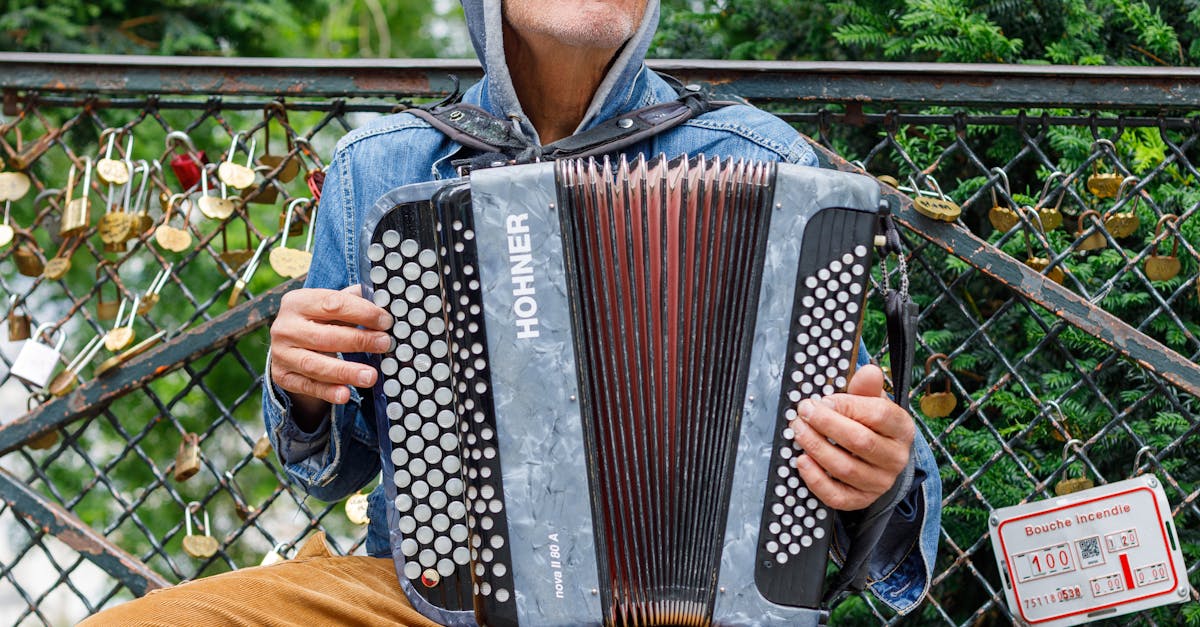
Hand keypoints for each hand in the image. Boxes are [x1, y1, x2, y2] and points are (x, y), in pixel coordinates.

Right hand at [269, 285, 392, 408]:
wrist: (288, 341)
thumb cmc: (318, 320)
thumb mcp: (329, 305)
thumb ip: (353, 300)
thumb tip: (384, 298)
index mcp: (297, 302)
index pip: (332, 304)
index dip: (362, 313)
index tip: (385, 321)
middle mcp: (285, 327)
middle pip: (325, 337)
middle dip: (358, 341)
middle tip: (384, 344)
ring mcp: (281, 353)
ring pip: (315, 365)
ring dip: (345, 372)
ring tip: (371, 376)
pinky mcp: (282, 376)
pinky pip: (307, 386)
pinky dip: (327, 392)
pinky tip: (345, 394)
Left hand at [788, 364, 914, 510]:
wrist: (880, 460)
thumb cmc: (871, 425)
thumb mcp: (872, 402)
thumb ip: (866, 387)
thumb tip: (869, 370)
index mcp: (901, 428)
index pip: (879, 415)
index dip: (847, 405)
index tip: (824, 400)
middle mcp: (896, 458)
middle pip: (860, 441)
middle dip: (825, 424)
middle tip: (803, 412)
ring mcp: (880, 482)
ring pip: (845, 468)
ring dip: (816, 447)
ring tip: (798, 431)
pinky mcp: (862, 500)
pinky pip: (837, 496)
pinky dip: (815, 480)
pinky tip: (801, 461)